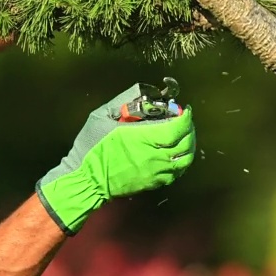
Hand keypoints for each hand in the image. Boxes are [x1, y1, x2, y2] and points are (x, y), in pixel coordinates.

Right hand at [37, 84, 196, 233]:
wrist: (85, 180)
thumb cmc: (90, 146)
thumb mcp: (101, 116)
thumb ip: (123, 101)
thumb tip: (140, 91)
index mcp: (142, 138)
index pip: (176, 128)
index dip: (185, 118)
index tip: (184, 110)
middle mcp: (154, 156)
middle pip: (185, 144)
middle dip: (190, 130)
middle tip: (185, 121)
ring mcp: (155, 173)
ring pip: (184, 160)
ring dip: (188, 146)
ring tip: (184, 137)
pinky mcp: (153, 184)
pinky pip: (176, 172)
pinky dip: (180, 161)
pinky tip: (175, 154)